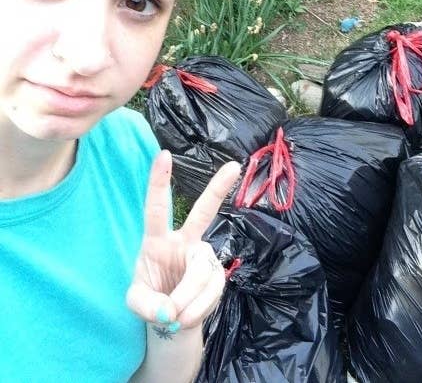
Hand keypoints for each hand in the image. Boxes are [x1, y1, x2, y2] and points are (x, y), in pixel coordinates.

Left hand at [126, 149, 240, 331]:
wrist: (172, 318)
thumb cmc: (151, 298)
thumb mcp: (136, 303)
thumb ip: (147, 305)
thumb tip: (170, 309)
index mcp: (157, 240)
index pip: (156, 208)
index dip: (159, 182)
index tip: (164, 154)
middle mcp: (184, 241)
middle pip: (203, 212)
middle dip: (218, 188)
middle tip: (234, 166)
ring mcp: (204, 256)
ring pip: (201, 272)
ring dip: (187, 300)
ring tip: (175, 317)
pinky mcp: (218, 275)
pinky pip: (211, 291)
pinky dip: (196, 310)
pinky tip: (187, 316)